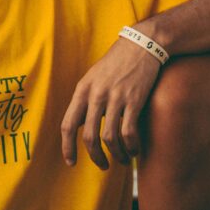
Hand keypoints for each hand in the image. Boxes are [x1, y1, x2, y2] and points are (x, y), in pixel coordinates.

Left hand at [60, 38, 161, 170]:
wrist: (141, 44)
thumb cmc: (116, 63)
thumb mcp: (94, 77)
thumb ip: (85, 99)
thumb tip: (78, 125)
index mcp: (83, 89)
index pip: (68, 124)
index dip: (67, 147)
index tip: (71, 162)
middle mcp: (96, 94)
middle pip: (89, 136)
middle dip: (95, 157)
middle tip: (103, 165)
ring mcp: (115, 97)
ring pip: (109, 138)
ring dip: (116, 155)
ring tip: (122, 160)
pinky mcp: (134, 100)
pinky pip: (129, 132)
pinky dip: (131, 147)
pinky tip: (134, 150)